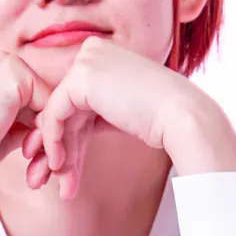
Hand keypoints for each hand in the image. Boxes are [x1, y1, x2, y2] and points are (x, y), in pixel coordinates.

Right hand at [0, 51, 53, 182]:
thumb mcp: (4, 126)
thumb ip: (28, 117)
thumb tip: (57, 122)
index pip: (38, 97)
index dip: (38, 127)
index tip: (28, 151)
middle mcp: (4, 59)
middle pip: (47, 98)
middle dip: (44, 130)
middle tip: (29, 155)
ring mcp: (8, 64)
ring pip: (51, 103)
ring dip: (45, 134)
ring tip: (27, 155)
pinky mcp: (14, 75)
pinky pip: (49, 106)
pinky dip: (43, 132)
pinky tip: (24, 147)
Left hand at [21, 36, 206, 199]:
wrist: (181, 116)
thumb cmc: (158, 118)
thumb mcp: (117, 112)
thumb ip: (91, 116)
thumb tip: (62, 138)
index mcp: (102, 56)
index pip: (75, 101)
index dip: (69, 137)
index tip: (67, 168)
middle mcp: (91, 52)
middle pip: (65, 108)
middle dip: (60, 147)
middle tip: (57, 180)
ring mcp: (85, 62)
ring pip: (57, 114)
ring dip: (57, 151)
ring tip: (61, 183)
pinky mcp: (80, 78)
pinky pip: (54, 114)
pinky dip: (53, 141)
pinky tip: (60, 164)